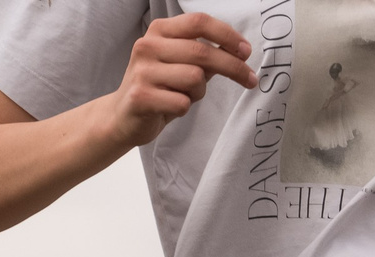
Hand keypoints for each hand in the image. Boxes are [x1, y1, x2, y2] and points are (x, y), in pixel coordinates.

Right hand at [105, 15, 256, 148]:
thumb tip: (239, 50)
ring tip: (185, 95)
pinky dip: (184, 108)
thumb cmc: (158, 87)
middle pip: (202, 52)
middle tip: (251, 80)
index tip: (246, 51)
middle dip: (233, 68)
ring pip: (194, 78)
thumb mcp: (180, 64)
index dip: (227, 35)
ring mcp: (143, 71)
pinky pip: (182, 103)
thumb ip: (205, 55)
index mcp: (159, 31)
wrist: (123, 116)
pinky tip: (171, 108)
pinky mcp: (141, 97)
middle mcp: (148, 46)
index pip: (199, 22)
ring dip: (199, 92)